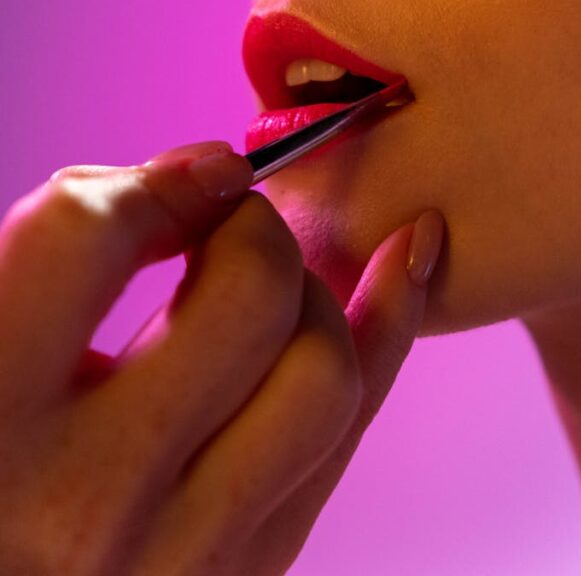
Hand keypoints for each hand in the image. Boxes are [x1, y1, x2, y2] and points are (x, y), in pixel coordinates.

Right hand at [0, 141, 443, 574]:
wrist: (16, 557)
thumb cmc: (0, 433)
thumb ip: (71, 244)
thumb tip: (212, 176)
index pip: (86, 239)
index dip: (155, 180)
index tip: (195, 175)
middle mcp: (88, 503)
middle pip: (249, 297)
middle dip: (254, 227)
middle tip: (226, 225)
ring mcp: (186, 554)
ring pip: (326, 371)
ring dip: (314, 291)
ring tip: (269, 276)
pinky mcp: (250, 569)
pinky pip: (354, 429)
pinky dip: (389, 326)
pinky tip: (408, 256)